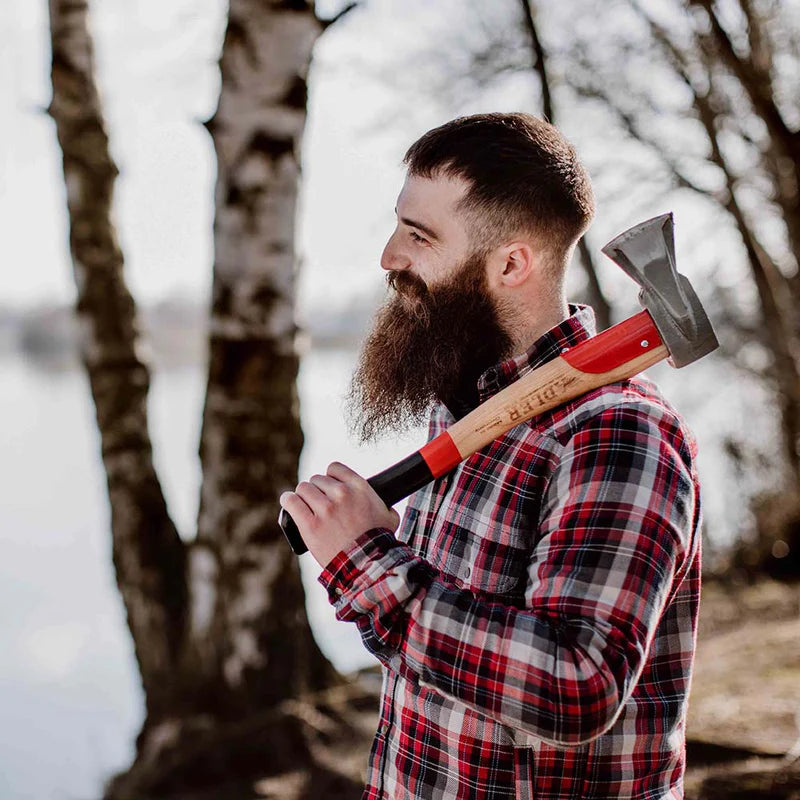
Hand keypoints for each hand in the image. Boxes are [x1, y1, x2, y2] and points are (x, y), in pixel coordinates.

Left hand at [279, 462, 399, 567]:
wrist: (367, 564)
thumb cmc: (379, 542)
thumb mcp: (389, 517)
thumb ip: (385, 505)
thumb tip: (385, 505)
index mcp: (359, 487)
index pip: (334, 468)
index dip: (330, 477)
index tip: (328, 487)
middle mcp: (341, 494)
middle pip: (317, 480)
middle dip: (317, 490)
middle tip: (319, 503)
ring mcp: (325, 509)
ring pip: (303, 488)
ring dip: (303, 496)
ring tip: (303, 504)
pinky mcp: (310, 525)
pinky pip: (291, 502)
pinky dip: (288, 501)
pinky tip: (289, 502)